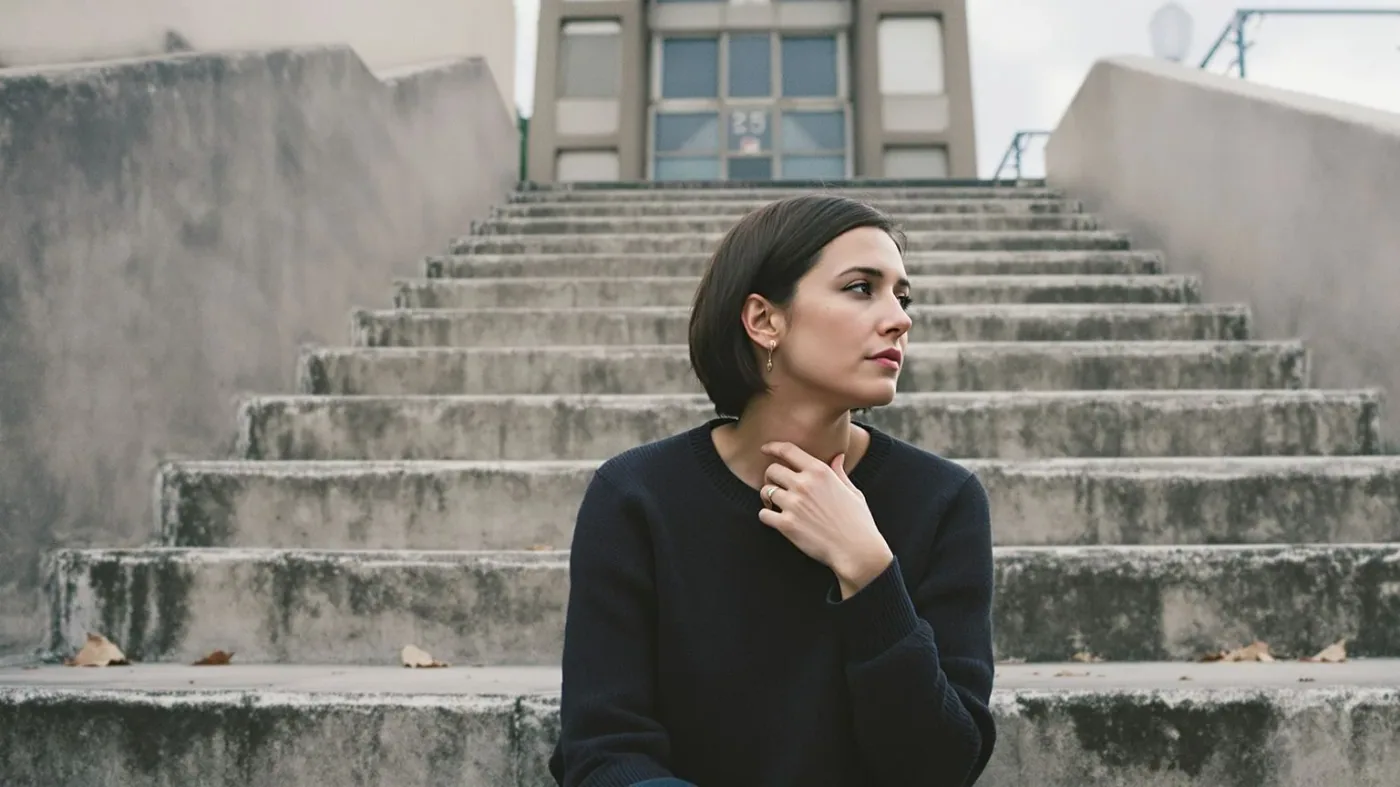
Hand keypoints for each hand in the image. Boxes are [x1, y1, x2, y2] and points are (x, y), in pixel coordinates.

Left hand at [757, 442, 893, 597]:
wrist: (857, 551)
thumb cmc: (858, 522)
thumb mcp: (853, 492)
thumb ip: (839, 472)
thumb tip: (838, 457)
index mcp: (820, 472)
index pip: (788, 450)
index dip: (773, 447)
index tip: (765, 449)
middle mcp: (804, 484)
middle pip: (772, 470)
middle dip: (770, 477)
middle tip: (775, 486)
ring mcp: (794, 504)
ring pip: (765, 491)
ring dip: (768, 497)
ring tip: (776, 504)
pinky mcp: (787, 524)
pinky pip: (763, 513)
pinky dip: (767, 516)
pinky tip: (776, 519)